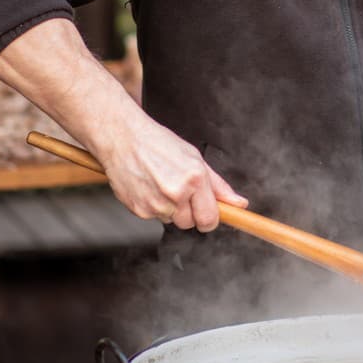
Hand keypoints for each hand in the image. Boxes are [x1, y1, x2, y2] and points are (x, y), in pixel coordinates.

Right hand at [95, 107, 246, 230]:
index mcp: (194, 179)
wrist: (123, 139)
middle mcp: (176, 193)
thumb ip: (218, 186)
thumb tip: (239, 203)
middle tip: (180, 189)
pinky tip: (149, 187)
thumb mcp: (195, 158)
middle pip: (191, 224)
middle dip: (189, 211)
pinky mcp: (139, 210)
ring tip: (162, 184)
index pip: (210, 219)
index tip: (208, 213)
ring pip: (172, 221)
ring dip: (171, 209)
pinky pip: (155, 218)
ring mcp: (156, 204)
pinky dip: (154, 206)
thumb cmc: (158, 144)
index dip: (210, 218)